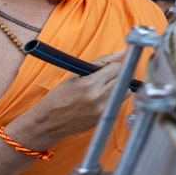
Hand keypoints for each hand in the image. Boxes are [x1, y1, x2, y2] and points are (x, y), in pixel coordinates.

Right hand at [7, 50, 128, 149]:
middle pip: (125, 79)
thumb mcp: (76, 75)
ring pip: (125, 91)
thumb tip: (122, 52)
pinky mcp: (105, 118)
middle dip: (119, 74)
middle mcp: (100, 97)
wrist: (49, 122)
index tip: (107, 68)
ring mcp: (104, 109)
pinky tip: (101, 99)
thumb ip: (101, 62)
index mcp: (90, 84)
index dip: (113, 65)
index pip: (117, 67)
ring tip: (103, 88)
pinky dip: (114, 98)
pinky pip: (119, 103)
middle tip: (106, 77)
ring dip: (119, 87)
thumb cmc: (60, 97)